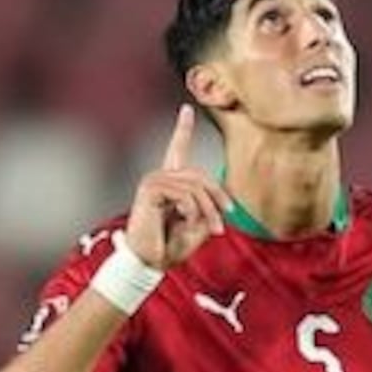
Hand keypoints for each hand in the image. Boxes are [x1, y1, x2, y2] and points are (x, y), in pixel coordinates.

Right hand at [124, 105, 232, 269]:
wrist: (149, 262)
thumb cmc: (171, 247)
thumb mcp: (199, 226)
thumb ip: (208, 207)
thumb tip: (215, 198)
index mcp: (171, 182)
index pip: (177, 150)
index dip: (183, 128)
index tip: (187, 109)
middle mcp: (160, 177)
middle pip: (200, 176)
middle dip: (217, 199)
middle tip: (222, 225)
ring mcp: (153, 181)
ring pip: (195, 187)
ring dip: (208, 211)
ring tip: (211, 230)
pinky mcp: (150, 189)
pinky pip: (184, 194)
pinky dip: (193, 210)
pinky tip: (185, 221)